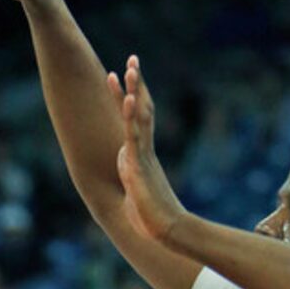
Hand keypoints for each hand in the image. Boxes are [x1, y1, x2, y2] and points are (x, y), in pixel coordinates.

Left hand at [106, 57, 189, 245]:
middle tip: (132, 58)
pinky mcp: (139, 165)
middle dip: (135, 84)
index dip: (131, 96)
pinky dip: (129, 117)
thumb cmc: (150, 215)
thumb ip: (130, 172)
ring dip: (133, 91)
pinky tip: (126, 98)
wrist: (164, 230)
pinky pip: (134, 136)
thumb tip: (126, 166)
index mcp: (141, 153)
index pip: (137, 118)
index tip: (124, 75)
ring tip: (129, 67)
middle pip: (141, 109)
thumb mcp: (134, 188)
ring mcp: (142, 154)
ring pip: (139, 116)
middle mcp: (144, 148)